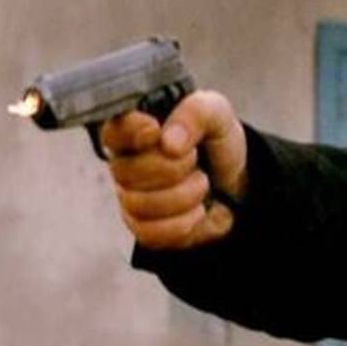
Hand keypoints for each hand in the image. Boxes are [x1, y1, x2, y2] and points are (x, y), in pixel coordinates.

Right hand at [100, 91, 247, 249]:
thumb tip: (168, 142)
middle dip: (174, 167)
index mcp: (136, 128)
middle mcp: (125, 162)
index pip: (113, 131)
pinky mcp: (142, 226)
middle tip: (195, 159)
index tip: (156, 131)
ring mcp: (130, 196)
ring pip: (140, 204)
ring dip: (184, 195)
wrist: (234, 180)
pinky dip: (183, 223)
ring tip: (201, 183)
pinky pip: (150, 232)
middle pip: (127, 172)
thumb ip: (195, 113)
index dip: (131, 132)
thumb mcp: (216, 113)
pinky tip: (197, 210)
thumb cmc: (215, 140)